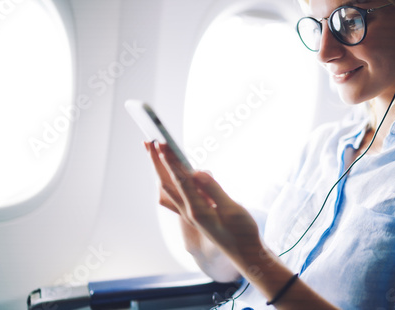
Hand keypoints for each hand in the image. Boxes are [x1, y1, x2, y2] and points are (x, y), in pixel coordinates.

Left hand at [144, 141, 261, 263]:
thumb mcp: (231, 209)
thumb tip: (198, 172)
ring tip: (156, 154)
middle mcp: (189, 212)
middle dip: (158, 162)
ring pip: (169, 189)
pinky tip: (169, 176)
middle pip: (168, 183)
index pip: (180, 180)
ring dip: (162, 171)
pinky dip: (170, 182)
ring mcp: (190, 214)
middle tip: (149, 142)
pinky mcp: (195, 214)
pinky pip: (176, 196)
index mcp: (197, 210)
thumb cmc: (241, 232)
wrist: (244, 253)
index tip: (162, 144)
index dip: (170, 161)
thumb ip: (214, 190)